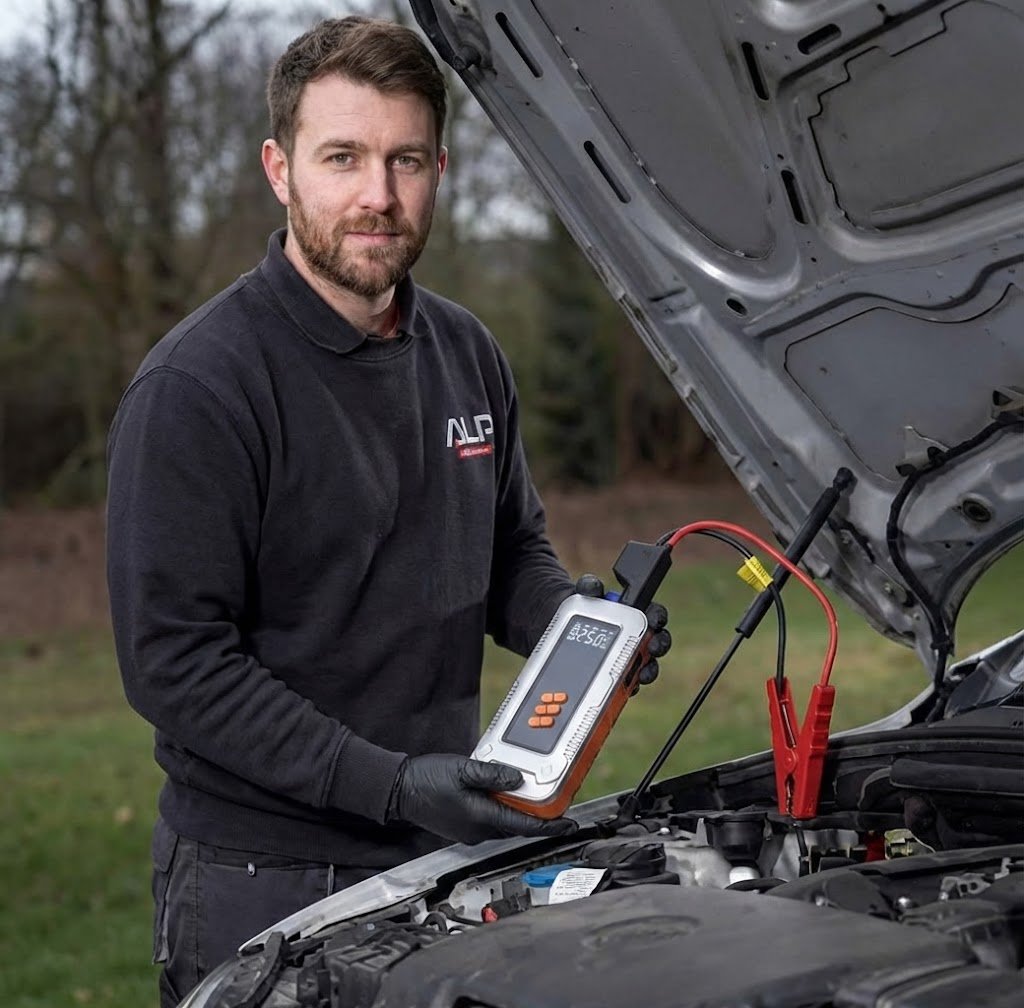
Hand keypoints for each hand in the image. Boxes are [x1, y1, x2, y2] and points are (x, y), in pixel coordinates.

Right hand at [387, 753, 578, 844]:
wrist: (399, 790)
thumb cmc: (426, 780)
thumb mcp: (463, 769)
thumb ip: (493, 774)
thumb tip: (519, 779)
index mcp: (481, 817)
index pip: (525, 826)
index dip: (550, 826)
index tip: (569, 824)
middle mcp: (478, 830)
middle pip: (518, 826)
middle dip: (539, 817)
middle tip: (557, 805)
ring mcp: (470, 830)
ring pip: (505, 823)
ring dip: (521, 813)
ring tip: (535, 797)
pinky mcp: (464, 825)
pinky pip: (492, 820)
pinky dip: (504, 810)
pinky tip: (506, 794)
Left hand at [575, 574, 670, 688]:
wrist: (561, 623)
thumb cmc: (582, 607)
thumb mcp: (583, 594)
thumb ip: (590, 587)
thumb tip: (594, 588)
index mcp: (635, 614)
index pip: (654, 615)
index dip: (658, 617)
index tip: (655, 621)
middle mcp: (637, 637)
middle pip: (657, 643)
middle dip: (659, 646)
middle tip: (652, 649)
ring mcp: (629, 657)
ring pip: (646, 666)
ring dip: (648, 671)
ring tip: (641, 676)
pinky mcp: (617, 676)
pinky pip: (627, 685)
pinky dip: (627, 688)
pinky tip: (622, 690)